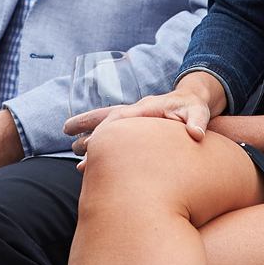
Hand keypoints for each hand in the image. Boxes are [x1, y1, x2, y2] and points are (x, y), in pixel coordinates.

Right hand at [63, 72, 226, 158]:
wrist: (192, 102)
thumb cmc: (194, 107)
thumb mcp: (199, 111)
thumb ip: (197, 121)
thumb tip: (196, 133)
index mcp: (145, 108)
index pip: (120, 116)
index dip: (104, 126)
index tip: (89, 138)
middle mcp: (135, 113)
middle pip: (105, 116)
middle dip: (85, 123)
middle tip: (65, 130)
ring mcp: (133, 121)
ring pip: (106, 128)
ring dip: (90, 137)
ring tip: (73, 152)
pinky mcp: (134, 130)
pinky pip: (113, 137)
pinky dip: (102, 148)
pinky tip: (91, 163)